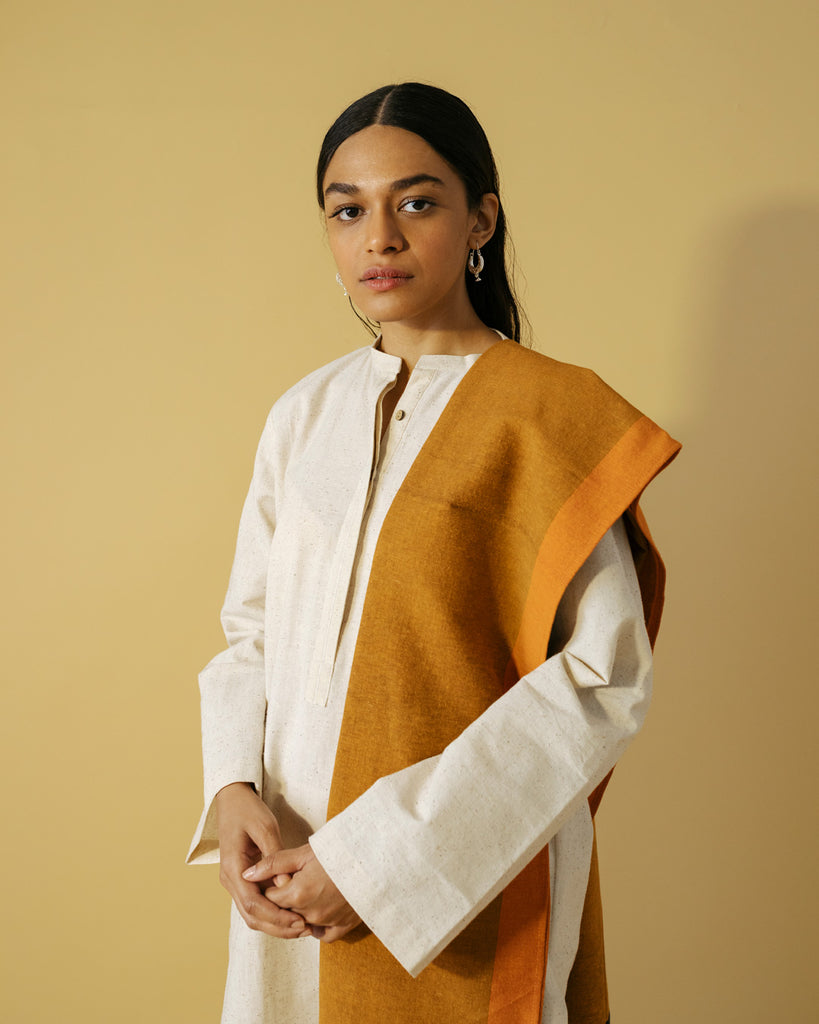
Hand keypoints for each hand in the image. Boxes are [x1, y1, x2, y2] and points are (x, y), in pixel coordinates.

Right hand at [214, 782, 310, 938]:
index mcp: (232, 867)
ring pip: (252, 913)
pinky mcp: (242, 879)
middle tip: (304, 929)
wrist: (231, 799)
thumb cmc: (248, 810)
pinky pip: (255, 903)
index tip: (298, 921)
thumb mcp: (264, 827)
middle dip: (277, 926)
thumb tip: (285, 886)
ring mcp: (234, 881)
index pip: (252, 903)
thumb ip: (274, 857)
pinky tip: (291, 914)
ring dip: (275, 924)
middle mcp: (230, 879)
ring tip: (301, 927)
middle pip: (251, 915)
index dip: (275, 916)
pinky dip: (271, 913)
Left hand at [243, 844, 361, 942]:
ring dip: (300, 910)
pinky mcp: (343, 926)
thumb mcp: (305, 852)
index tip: (281, 872)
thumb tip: (247, 874)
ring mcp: (327, 921)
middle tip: (297, 877)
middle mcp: (309, 913)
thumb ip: (274, 863)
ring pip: (301, 922)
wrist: (374, 859)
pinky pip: (323, 933)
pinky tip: (320, 908)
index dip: (272, 884)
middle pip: (284, 911)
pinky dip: (318, 925)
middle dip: (285, 897)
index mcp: (297, 894)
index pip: (270, 897)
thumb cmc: (339, 851)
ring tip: (310, 887)